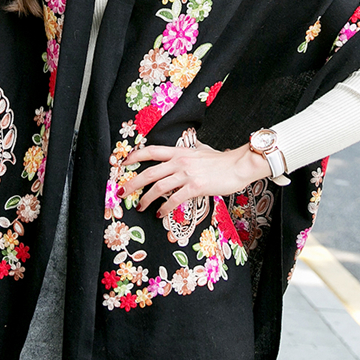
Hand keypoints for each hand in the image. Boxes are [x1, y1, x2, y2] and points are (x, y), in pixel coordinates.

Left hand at [120, 137, 270, 217]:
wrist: (238, 166)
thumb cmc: (222, 160)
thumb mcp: (203, 150)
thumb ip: (193, 149)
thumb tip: (192, 145)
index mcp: (179, 152)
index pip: (152, 151)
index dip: (135, 156)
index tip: (123, 163)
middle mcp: (180, 162)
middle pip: (149, 172)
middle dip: (132, 183)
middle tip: (121, 192)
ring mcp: (187, 174)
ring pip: (158, 187)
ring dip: (145, 199)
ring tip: (139, 207)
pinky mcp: (195, 187)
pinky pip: (174, 199)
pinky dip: (164, 208)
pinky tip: (160, 214)